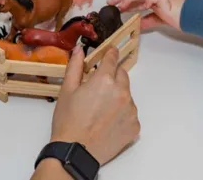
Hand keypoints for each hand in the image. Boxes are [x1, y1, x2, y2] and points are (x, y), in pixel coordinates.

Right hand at [50, 46, 139, 165]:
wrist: (76, 152)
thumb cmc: (69, 121)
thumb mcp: (67, 90)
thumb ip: (75, 66)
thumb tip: (79, 50)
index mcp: (105, 80)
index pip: (112, 58)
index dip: (110, 54)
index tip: (110, 53)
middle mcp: (122, 92)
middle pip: (122, 75)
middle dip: (112, 77)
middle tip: (99, 88)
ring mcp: (131, 110)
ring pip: (127, 95)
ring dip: (118, 96)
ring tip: (101, 110)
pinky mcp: (135, 125)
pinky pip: (131, 113)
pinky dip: (122, 114)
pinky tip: (108, 122)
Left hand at [109, 0, 183, 30]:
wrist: (195, 15)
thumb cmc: (182, 16)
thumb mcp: (161, 20)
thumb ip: (149, 21)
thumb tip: (138, 25)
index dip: (126, 1)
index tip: (116, 6)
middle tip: (110, 2)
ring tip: (117, 3)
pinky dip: (138, 0)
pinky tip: (131, 5)